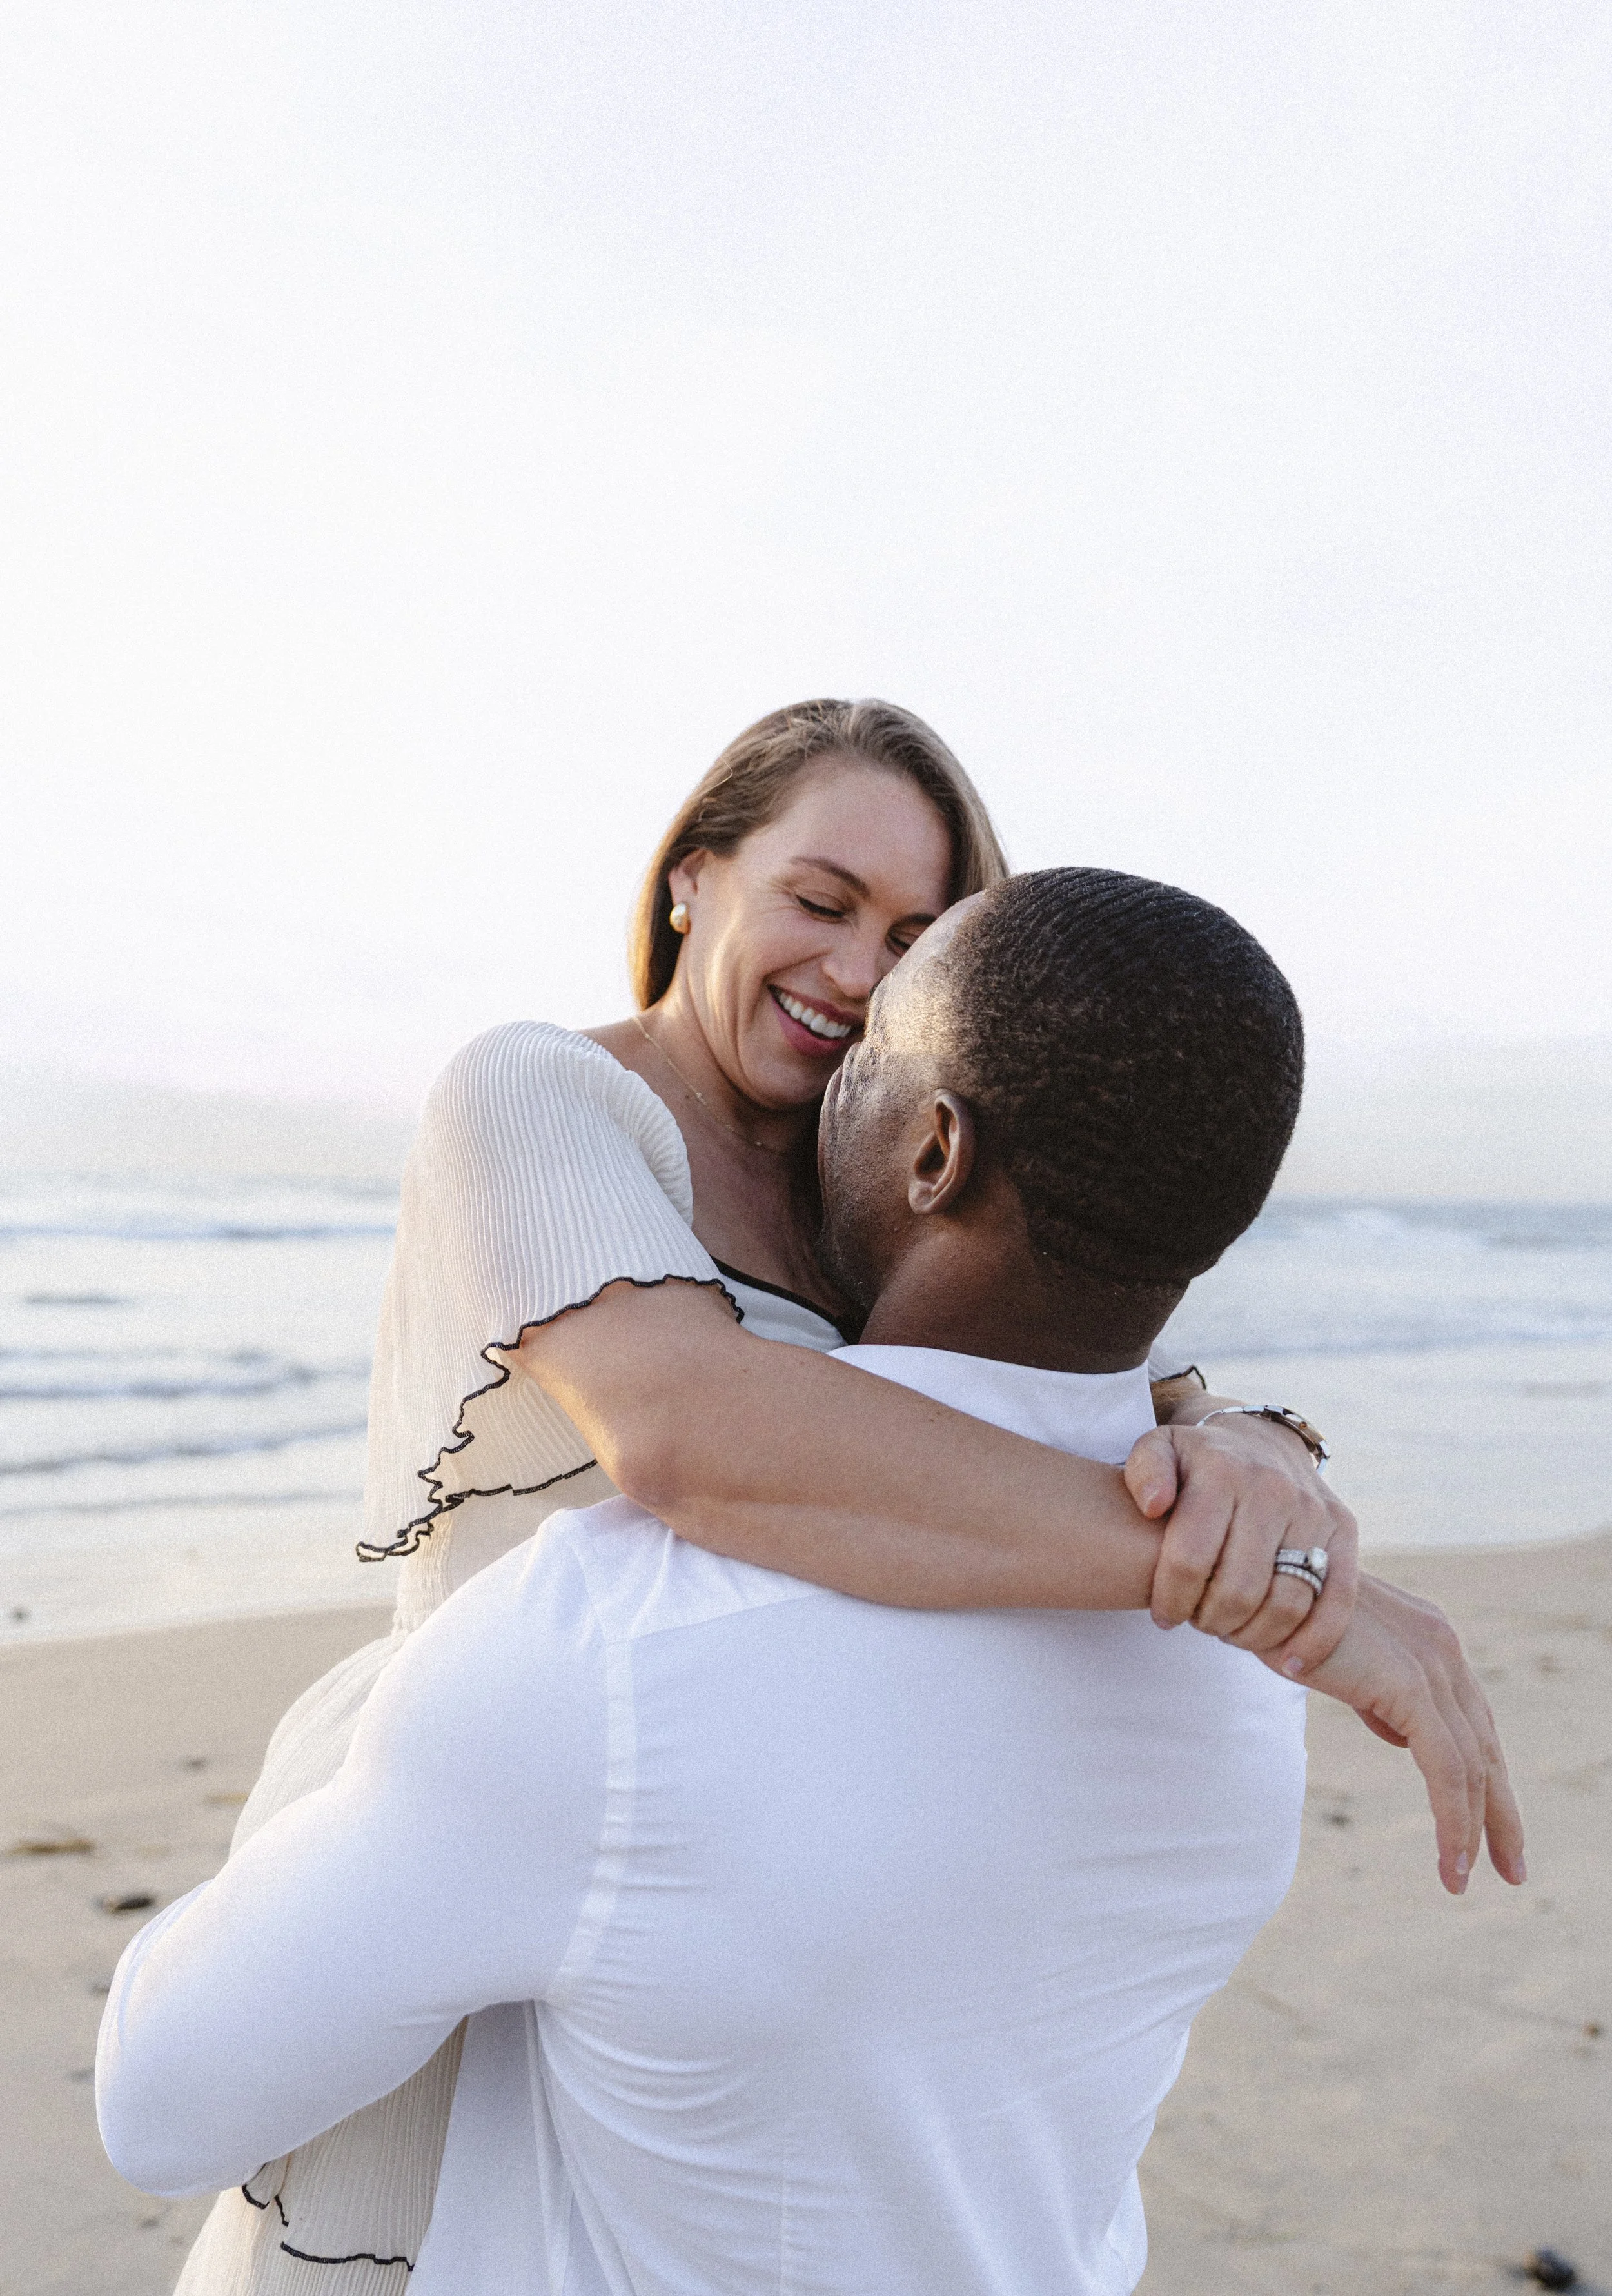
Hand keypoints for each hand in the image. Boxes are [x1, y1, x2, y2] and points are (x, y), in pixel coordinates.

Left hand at [1124, 1411, 1358, 1672]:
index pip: (1190, 1559)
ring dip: (1252, 1635)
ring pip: (1286, 1603)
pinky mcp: (1343, 1531)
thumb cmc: (1198, 1463)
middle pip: (1238, 1589)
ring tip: (1229, 1631)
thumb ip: (1143, 1472)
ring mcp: (1313, 1511)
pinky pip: (1337, 1602)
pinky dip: (1314, 1642)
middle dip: (1209, 1621)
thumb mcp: (1158, 1451)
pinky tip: (1288, 1664)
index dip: (1170, 1600)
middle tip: (1197, 1622)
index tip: (1162, 1616)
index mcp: (1222, 1472)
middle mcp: (1273, 1488)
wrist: (1262, 1442)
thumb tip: (1152, 1506)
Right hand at [1279, 1574, 1525, 1894]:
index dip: (1485, 1779)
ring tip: (1462, 1877)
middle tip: (1511, 1869)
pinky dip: (1453, 1820)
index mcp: (1430, 1637)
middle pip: (1486, 1745)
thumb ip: (1378, 1691)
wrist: (1253, 1580)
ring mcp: (1432, 1663)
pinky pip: (1447, 1769)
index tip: (1488, 1829)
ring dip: (1473, 1829)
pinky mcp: (1410, 1685)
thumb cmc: (1281, 1616)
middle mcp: (1444, 1645)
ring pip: (1472, 1765)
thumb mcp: (1341, 1654)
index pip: (1471, 1721)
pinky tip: (1449, 1860)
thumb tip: (1399, 1734)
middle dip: (1500, 1813)